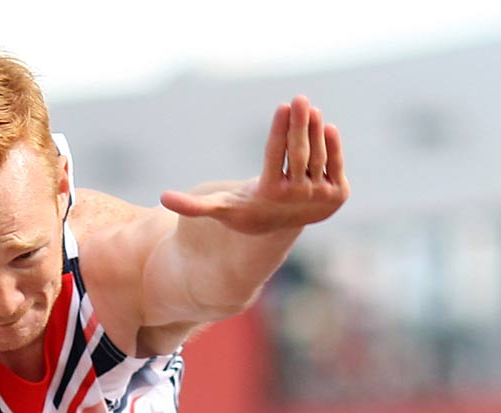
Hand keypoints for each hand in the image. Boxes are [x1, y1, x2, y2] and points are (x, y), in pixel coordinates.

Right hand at [160, 95, 347, 235]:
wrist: (279, 226)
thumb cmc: (247, 208)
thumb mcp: (223, 207)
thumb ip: (196, 205)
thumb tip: (163, 198)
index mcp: (270, 195)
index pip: (277, 157)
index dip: (280, 131)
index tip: (282, 106)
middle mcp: (298, 198)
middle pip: (301, 155)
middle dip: (300, 125)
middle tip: (299, 99)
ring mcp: (320, 197)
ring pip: (319, 157)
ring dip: (316, 130)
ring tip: (310, 108)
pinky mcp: (337, 195)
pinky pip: (336, 165)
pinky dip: (334, 146)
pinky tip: (327, 127)